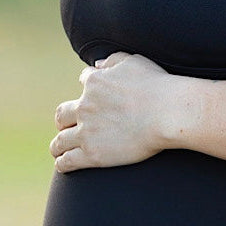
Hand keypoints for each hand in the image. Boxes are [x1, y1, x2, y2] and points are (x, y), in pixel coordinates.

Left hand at [50, 52, 179, 172]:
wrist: (168, 113)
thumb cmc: (157, 86)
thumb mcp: (134, 62)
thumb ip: (113, 60)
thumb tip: (97, 65)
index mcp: (95, 83)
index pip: (84, 83)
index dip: (88, 89)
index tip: (92, 97)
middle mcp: (85, 106)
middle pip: (62, 115)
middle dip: (63, 121)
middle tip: (67, 127)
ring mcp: (86, 132)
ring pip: (61, 141)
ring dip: (58, 145)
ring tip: (57, 150)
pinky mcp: (92, 154)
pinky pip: (68, 161)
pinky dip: (62, 163)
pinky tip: (62, 165)